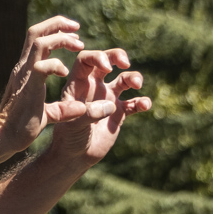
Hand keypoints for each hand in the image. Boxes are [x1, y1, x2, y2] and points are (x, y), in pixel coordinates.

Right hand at [0, 16, 87, 154]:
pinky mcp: (28, 86)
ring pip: (39, 41)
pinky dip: (57, 64)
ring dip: (61, 38)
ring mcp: (24, 75)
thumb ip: (62, 109)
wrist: (5, 137)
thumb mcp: (48, 114)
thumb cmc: (22, 126)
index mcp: (26, 70)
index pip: (37, 38)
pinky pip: (42, 66)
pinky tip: (65, 73)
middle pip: (36, 32)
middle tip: (77, 28)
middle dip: (58, 24)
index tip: (74, 35)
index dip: (56, 30)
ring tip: (78, 44)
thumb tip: (81, 108)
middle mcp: (23, 67)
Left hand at [44, 48, 149, 163]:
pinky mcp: (119, 113)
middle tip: (125, 63)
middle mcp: (94, 87)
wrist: (75, 157)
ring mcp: (107, 99)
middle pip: (107, 61)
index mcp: (78, 85)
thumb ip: (89, 113)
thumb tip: (111, 104)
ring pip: (124, 79)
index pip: (86, 60)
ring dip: (133, 77)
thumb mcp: (73, 125)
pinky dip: (142, 102)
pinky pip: (135, 102)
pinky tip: (145, 106)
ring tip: (137, 85)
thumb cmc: (68, 139)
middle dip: (117, 56)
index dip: (97, 57)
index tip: (108, 67)